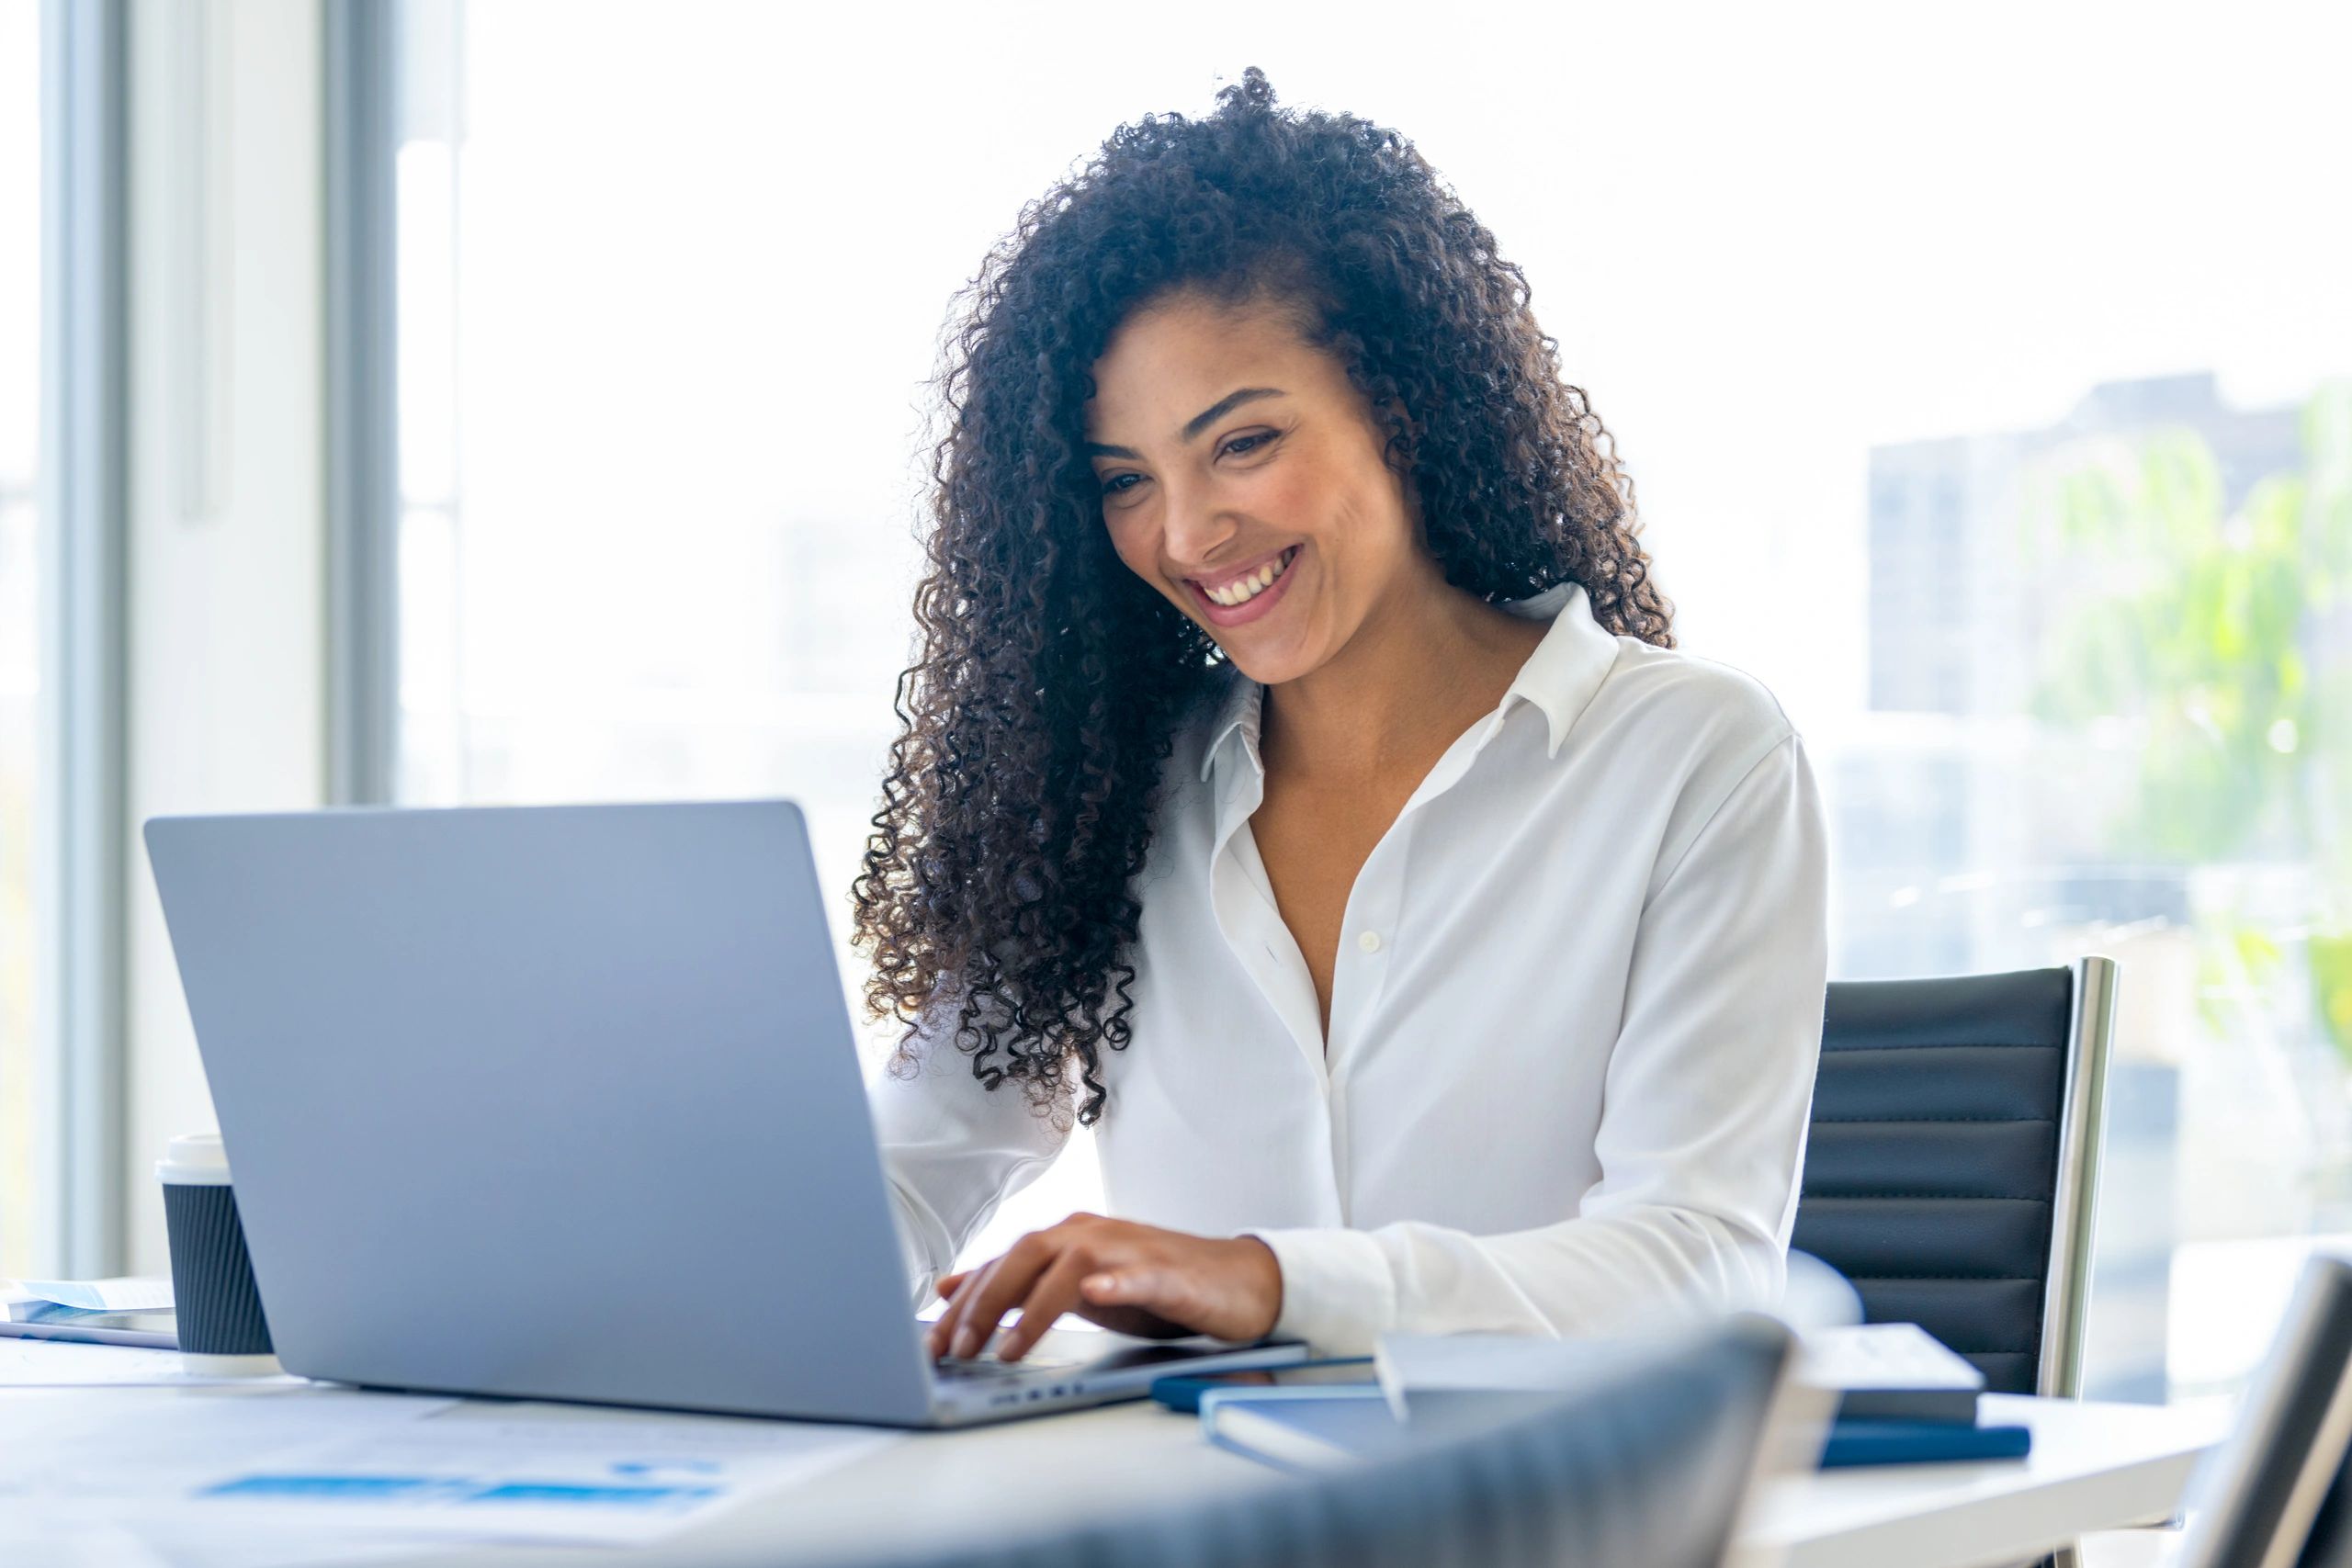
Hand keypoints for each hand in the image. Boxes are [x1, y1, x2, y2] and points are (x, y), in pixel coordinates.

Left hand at [926, 1212, 1283, 1362]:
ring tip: (1007, 1350)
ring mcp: (1130, 1249)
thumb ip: (1020, 1286)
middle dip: (985, 1304)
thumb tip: (956, 1291)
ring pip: (1071, 1267)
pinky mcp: (1169, 1272)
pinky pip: (1139, 1273)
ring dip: (1033, 1308)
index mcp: (1067, 1239)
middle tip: (957, 1350)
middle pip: (1024, 1257)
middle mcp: (1091, 1235)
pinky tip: (1098, 1293)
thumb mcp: (1077, 1287)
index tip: (932, 1340)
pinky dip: (1117, 1282)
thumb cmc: (1154, 1284)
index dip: (964, 1300)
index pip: (1002, 1264)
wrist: (1236, 1280)